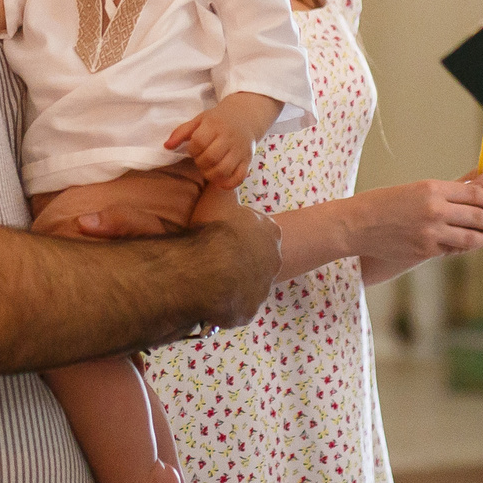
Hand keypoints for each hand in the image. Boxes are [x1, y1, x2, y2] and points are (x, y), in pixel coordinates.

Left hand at [165, 108, 253, 188]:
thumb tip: (166, 146)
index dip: (192, 150)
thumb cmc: (218, 120)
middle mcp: (229, 138)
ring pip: (223, 170)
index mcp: (215, 125)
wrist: (246, 117)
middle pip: (210, 158)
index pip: (199, 142)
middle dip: (200, 163)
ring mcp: (240, 151)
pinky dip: (227, 183)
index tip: (194, 149)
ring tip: (208, 169)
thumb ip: (181, 132)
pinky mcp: (248, 161)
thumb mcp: (199, 120)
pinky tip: (220, 179)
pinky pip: (238, 178)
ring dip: (211, 175)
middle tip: (201, 160)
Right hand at [194, 196, 282, 326]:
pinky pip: (235, 307)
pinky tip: (208, 297)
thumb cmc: (215, 230)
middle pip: (257, 259)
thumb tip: (223, 171)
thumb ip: (223, 183)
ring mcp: (263, 288)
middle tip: (215, 257)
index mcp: (270, 232)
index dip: (240, 232)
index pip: (260, 231)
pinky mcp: (249, 310)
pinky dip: (224, 304)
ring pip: (247, 285)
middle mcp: (274, 260)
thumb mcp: (218, 197)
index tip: (224, 235)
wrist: (209, 271)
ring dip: (232, 283)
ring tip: (208, 278)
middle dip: (239, 259)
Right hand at [348, 161, 482, 274]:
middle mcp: (435, 209)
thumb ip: (441, 195)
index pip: (474, 194)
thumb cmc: (383, 204)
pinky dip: (463, 248)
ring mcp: (431, 232)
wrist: (356, 224)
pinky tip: (470, 247)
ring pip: (469, 237)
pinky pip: (451, 250)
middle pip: (476, 215)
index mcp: (433, 188)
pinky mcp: (425, 250)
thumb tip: (470, 198)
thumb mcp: (414, 190)